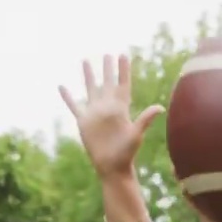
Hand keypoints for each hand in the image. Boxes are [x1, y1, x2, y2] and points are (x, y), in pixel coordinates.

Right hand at [59, 55, 163, 180]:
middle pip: (107, 83)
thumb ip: (145, 120)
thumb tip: (160, 107)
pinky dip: (67, 97)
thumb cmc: (127, 153)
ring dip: (88, 76)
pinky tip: (61, 86)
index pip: (122, 84)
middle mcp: (107, 108)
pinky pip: (74, 105)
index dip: (123, 70)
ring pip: (90, 89)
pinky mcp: (83, 122)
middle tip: (107, 53)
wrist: (112, 167)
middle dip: (107, 68)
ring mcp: (95, 113)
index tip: (123, 55)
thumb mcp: (136, 135)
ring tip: (85, 61)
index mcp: (121, 108)